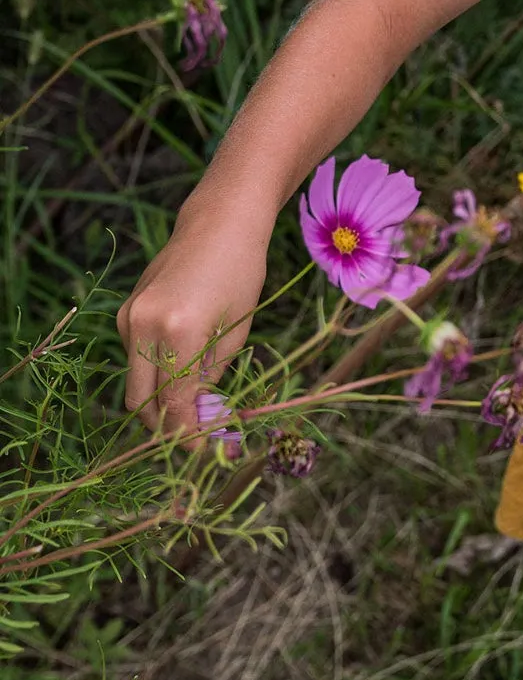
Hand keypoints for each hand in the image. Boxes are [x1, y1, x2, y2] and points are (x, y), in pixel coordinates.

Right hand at [115, 206, 270, 439]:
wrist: (217, 226)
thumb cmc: (240, 275)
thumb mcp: (236, 333)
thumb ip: (213, 380)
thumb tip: (204, 422)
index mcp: (178, 333)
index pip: (173, 404)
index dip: (188, 435)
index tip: (207, 453)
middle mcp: (142, 328)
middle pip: (141, 402)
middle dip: (167, 427)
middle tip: (199, 438)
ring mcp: (127, 320)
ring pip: (135, 383)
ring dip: (160, 402)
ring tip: (197, 408)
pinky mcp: (124, 314)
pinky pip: (136, 359)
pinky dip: (156, 375)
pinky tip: (186, 371)